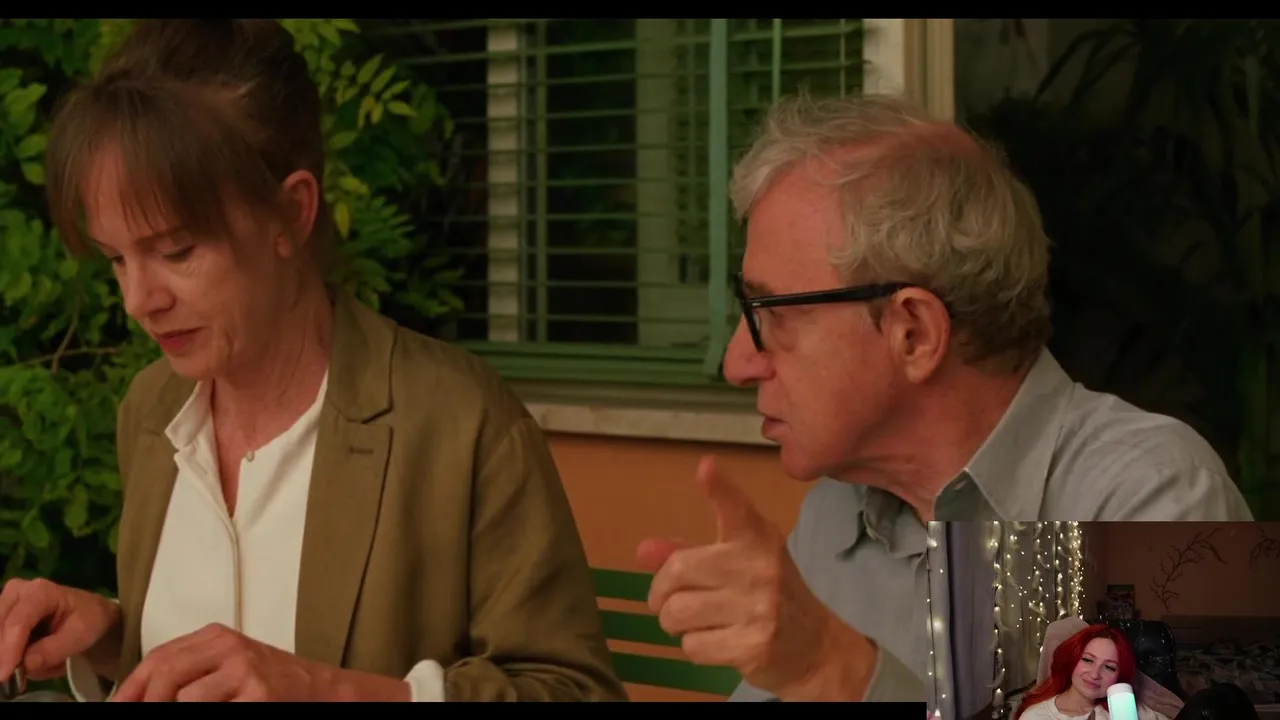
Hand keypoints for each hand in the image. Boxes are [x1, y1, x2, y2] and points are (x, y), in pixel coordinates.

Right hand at [0, 577, 120, 680]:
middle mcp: (18, 591)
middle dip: (3, 653)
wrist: (89, 613)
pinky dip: (5, 651)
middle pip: (0, 626)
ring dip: (5, 652)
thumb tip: (26, 664)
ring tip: (20, 667)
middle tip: (10, 677)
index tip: (5, 674)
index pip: (18, 622)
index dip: (9, 650)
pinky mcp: (2, 614)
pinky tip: (15, 659)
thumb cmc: (88, 620)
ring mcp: (7, 601)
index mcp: (41, 592)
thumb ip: (53, 650)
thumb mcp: (80, 635)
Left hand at [112, 623, 409, 701]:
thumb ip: (191, 673)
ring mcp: (245, 671)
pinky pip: (211, 711)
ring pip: (184, 699)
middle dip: (146, 703)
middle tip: (138, 718)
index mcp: (216, 637)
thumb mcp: (231, 666)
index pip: (158, 658)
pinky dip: (200, 718)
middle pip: (165, 674)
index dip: (129, 689)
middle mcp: (229, 647)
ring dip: (172, 713)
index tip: (118, 708)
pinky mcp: (259, 695)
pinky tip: (215, 715)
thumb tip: (140, 698)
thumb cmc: (275, 684)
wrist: (325, 690)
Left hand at [635, 455, 875, 701]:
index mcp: (757, 539)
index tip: (706, 468)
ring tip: (694, 623)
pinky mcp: (754, 646)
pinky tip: (717, 643)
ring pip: (678, 612)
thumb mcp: (736, 564)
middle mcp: (760, 568)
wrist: (816, 646)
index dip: (719, 488)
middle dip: (660, 592)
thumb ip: (689, 553)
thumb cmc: (768, 595)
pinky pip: (692, 646)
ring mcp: (759, 607)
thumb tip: (643, 550)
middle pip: (679, 570)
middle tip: (666, 601)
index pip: (736, 509)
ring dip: (674, 623)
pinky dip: (694, 647)